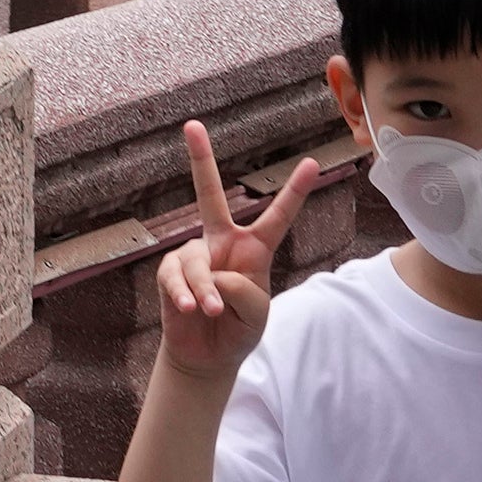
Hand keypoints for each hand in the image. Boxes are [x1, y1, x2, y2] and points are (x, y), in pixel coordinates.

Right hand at [153, 117, 318, 387]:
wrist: (207, 356)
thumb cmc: (239, 330)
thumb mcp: (257, 315)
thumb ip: (244, 290)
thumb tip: (212, 274)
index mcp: (254, 250)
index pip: (277, 217)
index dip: (294, 192)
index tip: (311, 163)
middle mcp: (222, 244)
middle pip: (209, 195)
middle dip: (200, 159)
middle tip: (191, 125)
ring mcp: (194, 256)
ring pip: (196, 260)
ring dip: (205, 289)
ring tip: (210, 311)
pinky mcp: (170, 273)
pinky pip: (175, 276)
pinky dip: (184, 294)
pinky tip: (190, 308)